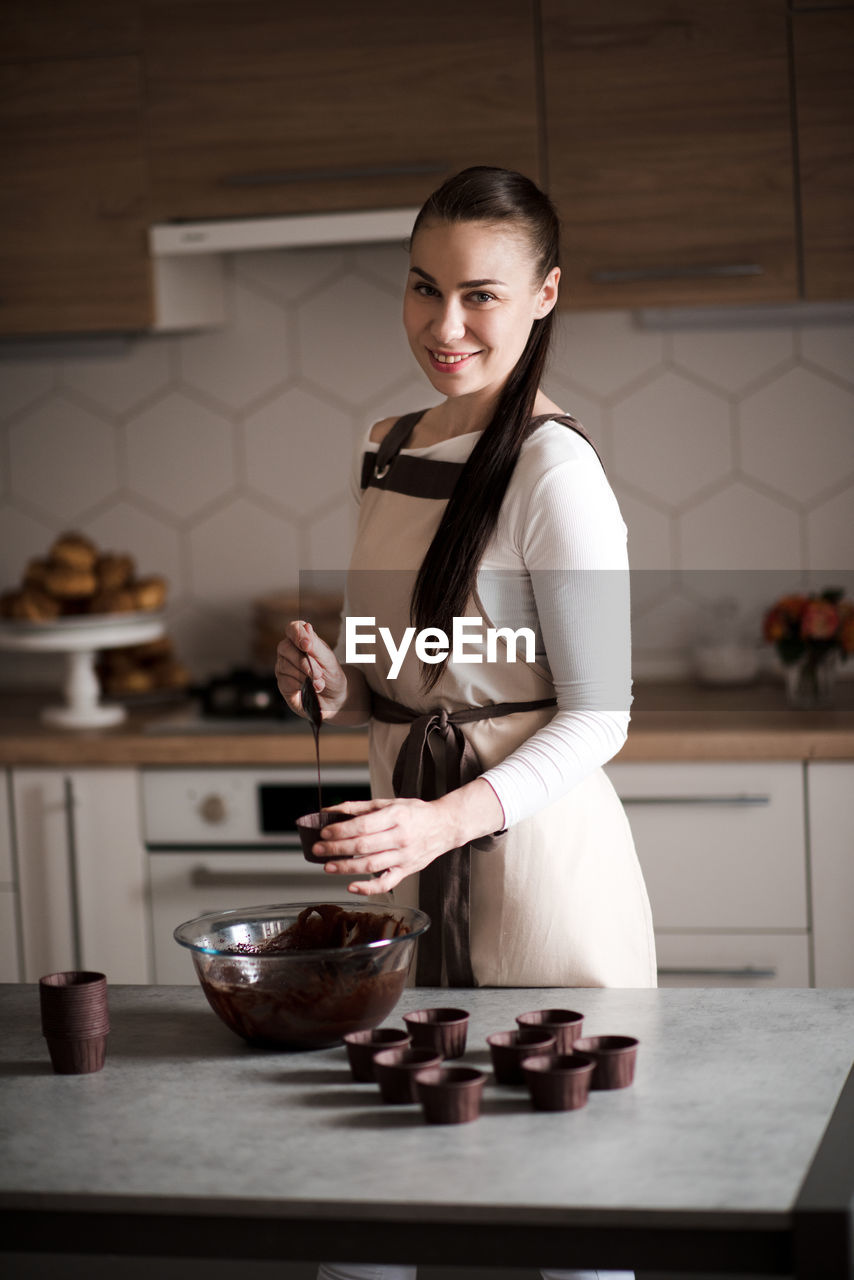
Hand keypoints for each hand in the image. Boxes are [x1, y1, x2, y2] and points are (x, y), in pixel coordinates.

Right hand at [275, 620, 347, 720]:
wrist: (335, 699)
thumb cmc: (332, 676)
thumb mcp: (328, 660)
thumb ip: (316, 645)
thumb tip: (306, 626)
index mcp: (301, 640)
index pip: (293, 628)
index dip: (298, 634)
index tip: (307, 645)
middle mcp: (289, 651)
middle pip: (285, 647)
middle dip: (304, 662)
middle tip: (320, 674)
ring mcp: (283, 667)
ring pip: (285, 666)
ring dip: (305, 676)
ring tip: (320, 684)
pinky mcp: (282, 683)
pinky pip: (285, 681)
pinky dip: (300, 686)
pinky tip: (310, 690)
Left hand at [312, 798, 457, 896]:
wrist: (445, 826)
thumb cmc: (415, 813)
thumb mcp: (389, 802)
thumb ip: (359, 807)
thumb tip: (331, 810)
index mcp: (396, 816)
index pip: (362, 825)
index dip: (340, 830)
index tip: (324, 832)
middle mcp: (401, 837)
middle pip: (363, 845)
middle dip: (336, 848)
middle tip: (318, 849)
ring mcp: (404, 856)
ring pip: (371, 865)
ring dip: (346, 867)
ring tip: (328, 866)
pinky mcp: (407, 870)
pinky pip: (386, 883)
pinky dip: (368, 888)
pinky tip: (352, 885)